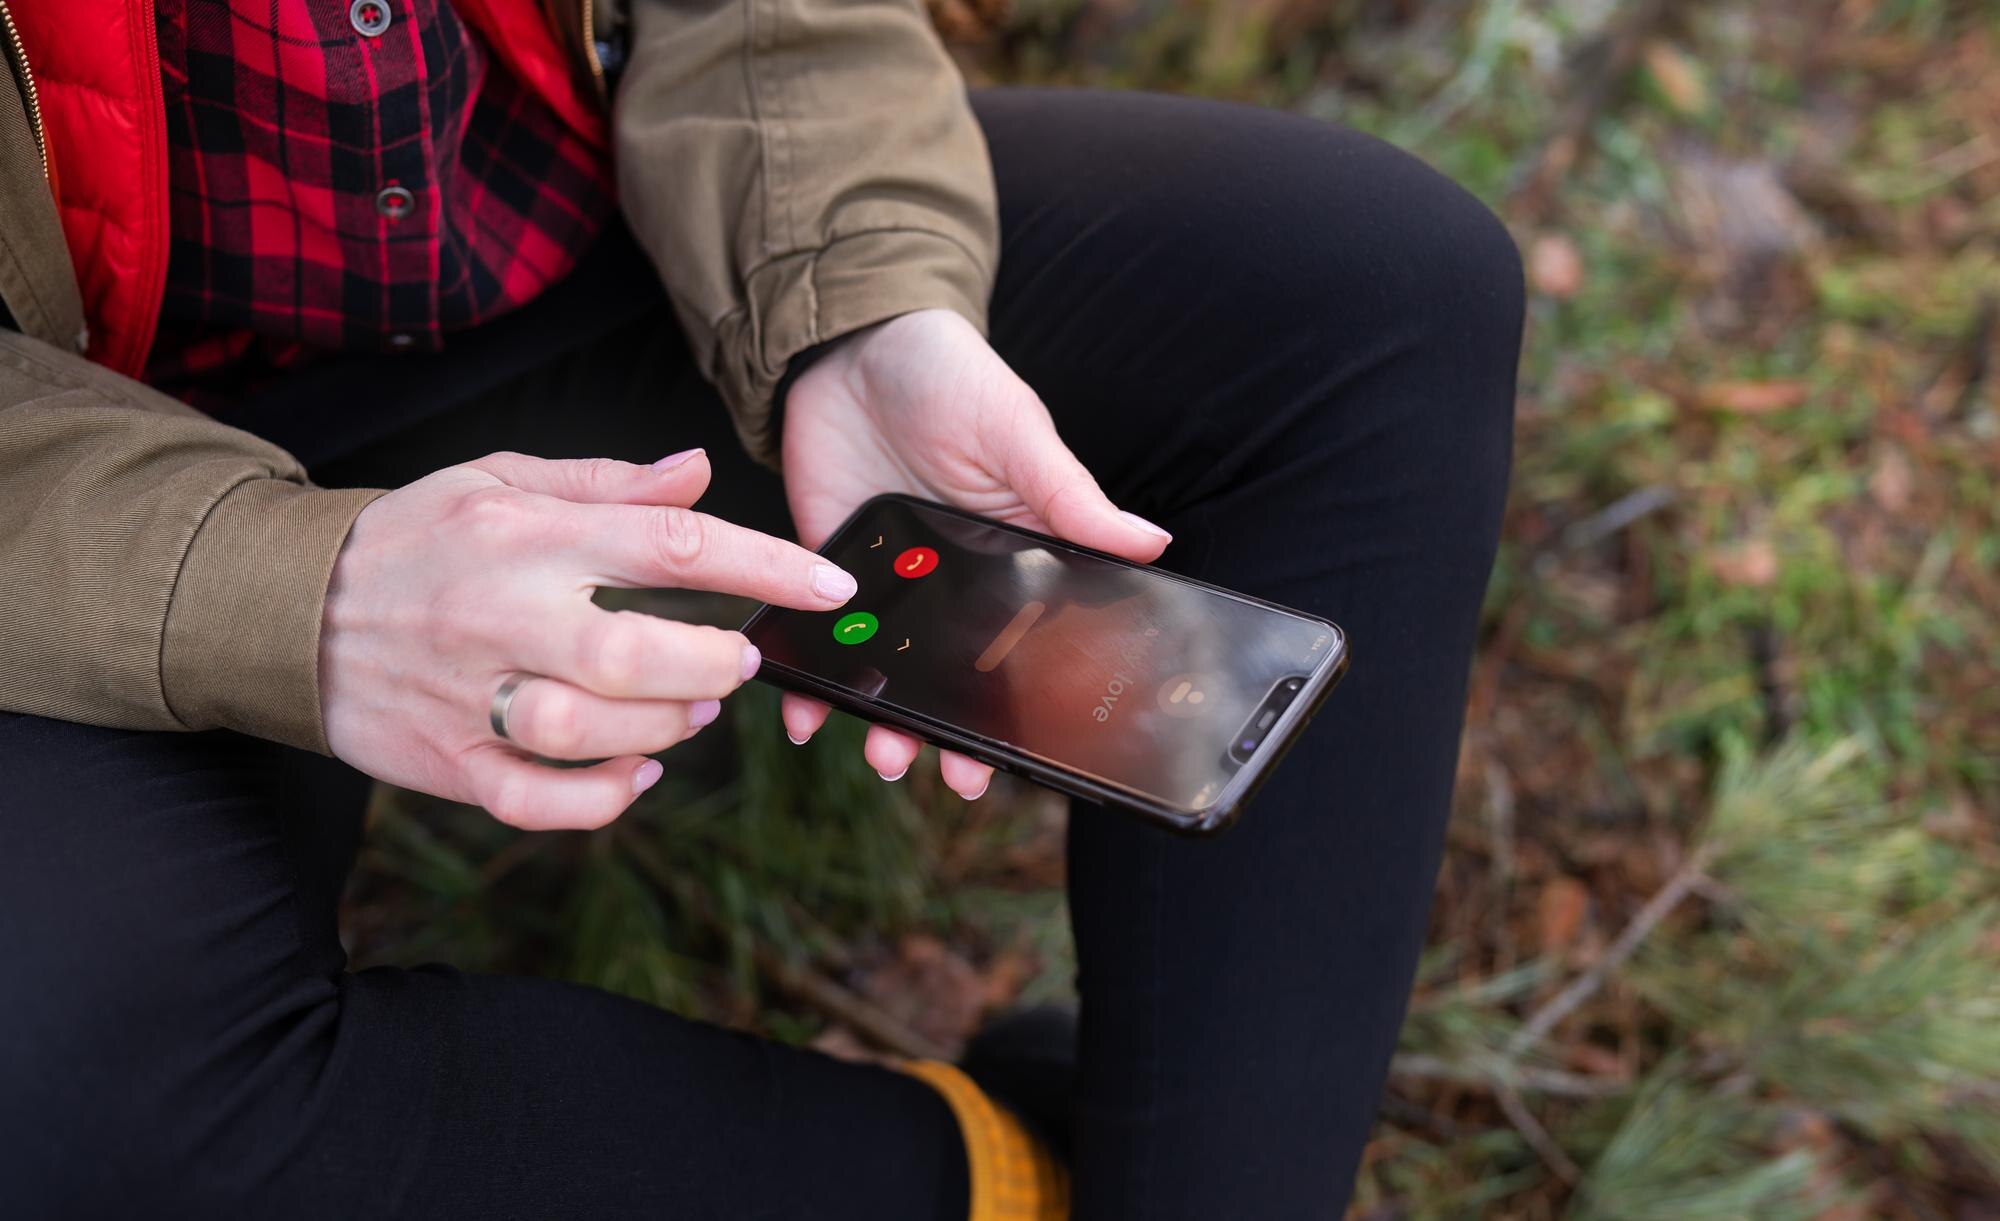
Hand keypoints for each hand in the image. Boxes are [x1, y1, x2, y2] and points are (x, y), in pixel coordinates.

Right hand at [320, 449, 856, 828]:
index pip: (672, 544)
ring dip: (665, 726)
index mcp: (526, 533)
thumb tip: (696, 471)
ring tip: (690, 708)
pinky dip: (603, 798)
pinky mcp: (446, 760)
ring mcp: (470, 693)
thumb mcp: (500, 478)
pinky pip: (536, 800)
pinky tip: (638, 772)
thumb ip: (606, 483)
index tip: (830, 585)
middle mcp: (501, 612)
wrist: (284, 604)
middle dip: (711, 663)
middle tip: (737, 661)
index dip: (767, 565)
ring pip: (589, 729)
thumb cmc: (416, 537)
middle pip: (634, 650)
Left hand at [780, 308, 1170, 797]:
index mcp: (1012, 560)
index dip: (1025, 708)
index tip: (1023, 759)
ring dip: (884, 721)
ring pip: (888, 673)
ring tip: (882, 755)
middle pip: (954, 680)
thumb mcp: (1016, 433)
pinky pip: (819, 639)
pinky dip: (809, 680)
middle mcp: (951, 585)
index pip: (1025, 650)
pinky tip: (804, 709)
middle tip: (949, 775)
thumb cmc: (951, 377)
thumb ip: (1071, 496)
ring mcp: (887, 584)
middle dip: (951, 737)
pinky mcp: (824, 571)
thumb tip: (1152, 543)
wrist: (850, 343)